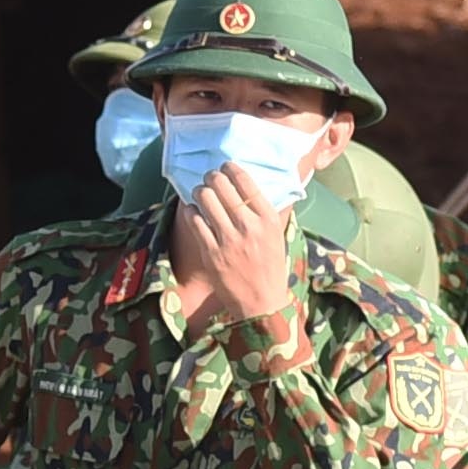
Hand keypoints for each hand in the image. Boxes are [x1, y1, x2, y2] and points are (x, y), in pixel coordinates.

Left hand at [172, 163, 303, 334]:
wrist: (262, 302)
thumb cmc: (270, 266)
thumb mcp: (275, 234)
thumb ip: (262, 211)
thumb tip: (243, 185)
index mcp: (268, 218)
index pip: (245, 181)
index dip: (230, 168)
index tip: (225, 167)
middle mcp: (249, 225)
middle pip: (221, 185)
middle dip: (211, 177)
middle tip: (209, 179)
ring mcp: (228, 239)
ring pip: (205, 199)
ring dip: (199, 192)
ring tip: (201, 195)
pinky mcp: (211, 253)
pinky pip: (194, 221)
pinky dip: (191, 212)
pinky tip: (194, 212)